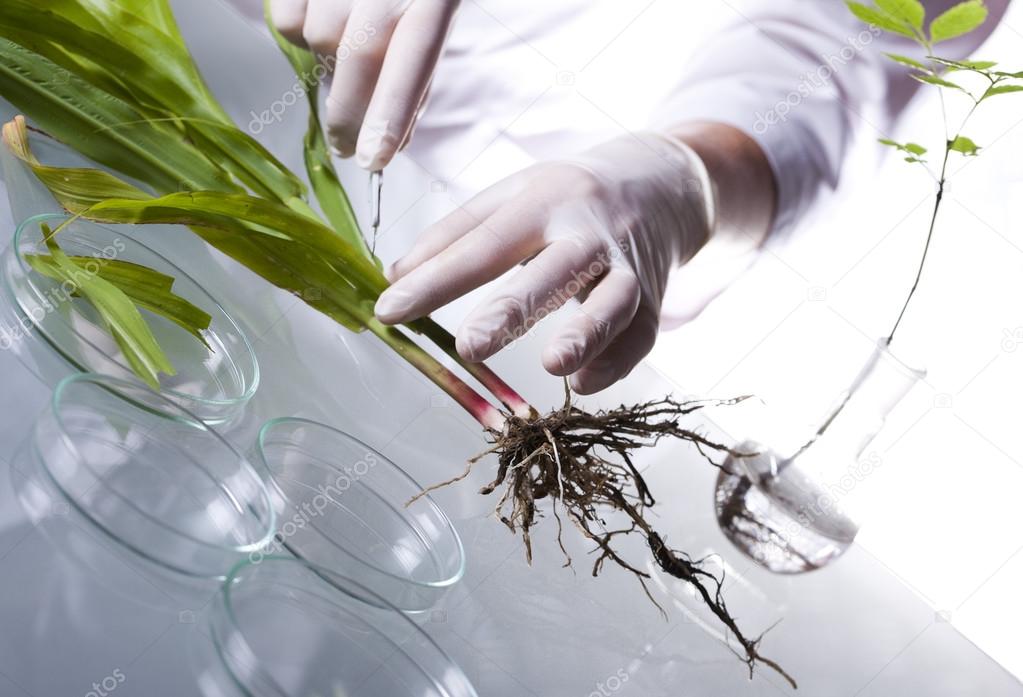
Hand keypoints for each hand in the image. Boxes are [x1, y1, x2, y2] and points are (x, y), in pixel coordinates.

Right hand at [270, 0, 459, 168]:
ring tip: (344, 53)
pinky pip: (287, 21)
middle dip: (348, 116)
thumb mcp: (432, 19)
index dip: (390, 115)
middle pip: (358, 57)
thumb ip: (415, 77)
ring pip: (319, 39)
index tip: (374, 161)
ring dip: (328, 66)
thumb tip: (392, 142)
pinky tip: (322, 18)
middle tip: (347, 148)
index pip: (411, 63)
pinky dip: (300, 32)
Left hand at [374, 133, 716, 393]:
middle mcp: (590, 229)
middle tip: (470, 345)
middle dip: (515, 308)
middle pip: (556, 267)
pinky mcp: (655, 298)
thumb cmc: (569, 196)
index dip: (437, 279)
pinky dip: (615, 362)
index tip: (390, 311)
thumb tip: (394, 277)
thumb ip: (455, 233)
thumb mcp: (514, 194)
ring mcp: (629, 264)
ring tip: (553, 365)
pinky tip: (581, 384)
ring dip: (587, 333)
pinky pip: (641, 334)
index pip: (485, 243)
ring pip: (615, 300)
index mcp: (545, 199)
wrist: (663, 185)